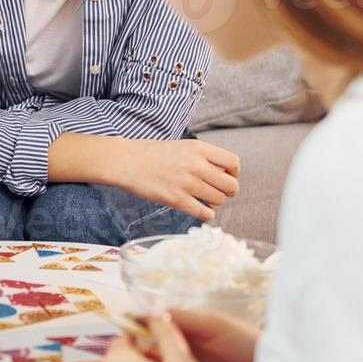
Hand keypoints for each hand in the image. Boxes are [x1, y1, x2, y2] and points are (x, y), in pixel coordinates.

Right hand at [110, 138, 240, 220]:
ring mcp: (188, 184)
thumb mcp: (183, 146)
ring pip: (219, 200)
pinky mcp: (177, 200)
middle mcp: (197, 165)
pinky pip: (205, 213)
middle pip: (230, 185)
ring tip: (206, 199)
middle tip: (221, 192)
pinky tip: (201, 210)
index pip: (233, 163)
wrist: (128, 161)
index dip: (234, 173)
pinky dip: (207, 214)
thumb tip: (223, 173)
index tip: (228, 176)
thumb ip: (203, 157)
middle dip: (229, 191)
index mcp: (199, 149)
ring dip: (215, 202)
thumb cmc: (153, 154)